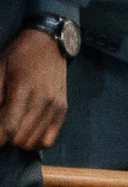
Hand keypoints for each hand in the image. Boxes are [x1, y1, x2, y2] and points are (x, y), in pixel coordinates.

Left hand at [0, 28, 66, 149]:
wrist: (49, 44)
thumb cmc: (18, 57)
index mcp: (22, 90)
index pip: (8, 127)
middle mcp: (43, 101)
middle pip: (21, 138)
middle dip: (6, 138)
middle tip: (1, 127)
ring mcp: (55, 107)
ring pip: (34, 142)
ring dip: (20, 141)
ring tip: (14, 129)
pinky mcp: (63, 110)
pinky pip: (49, 139)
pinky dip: (36, 141)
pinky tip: (28, 132)